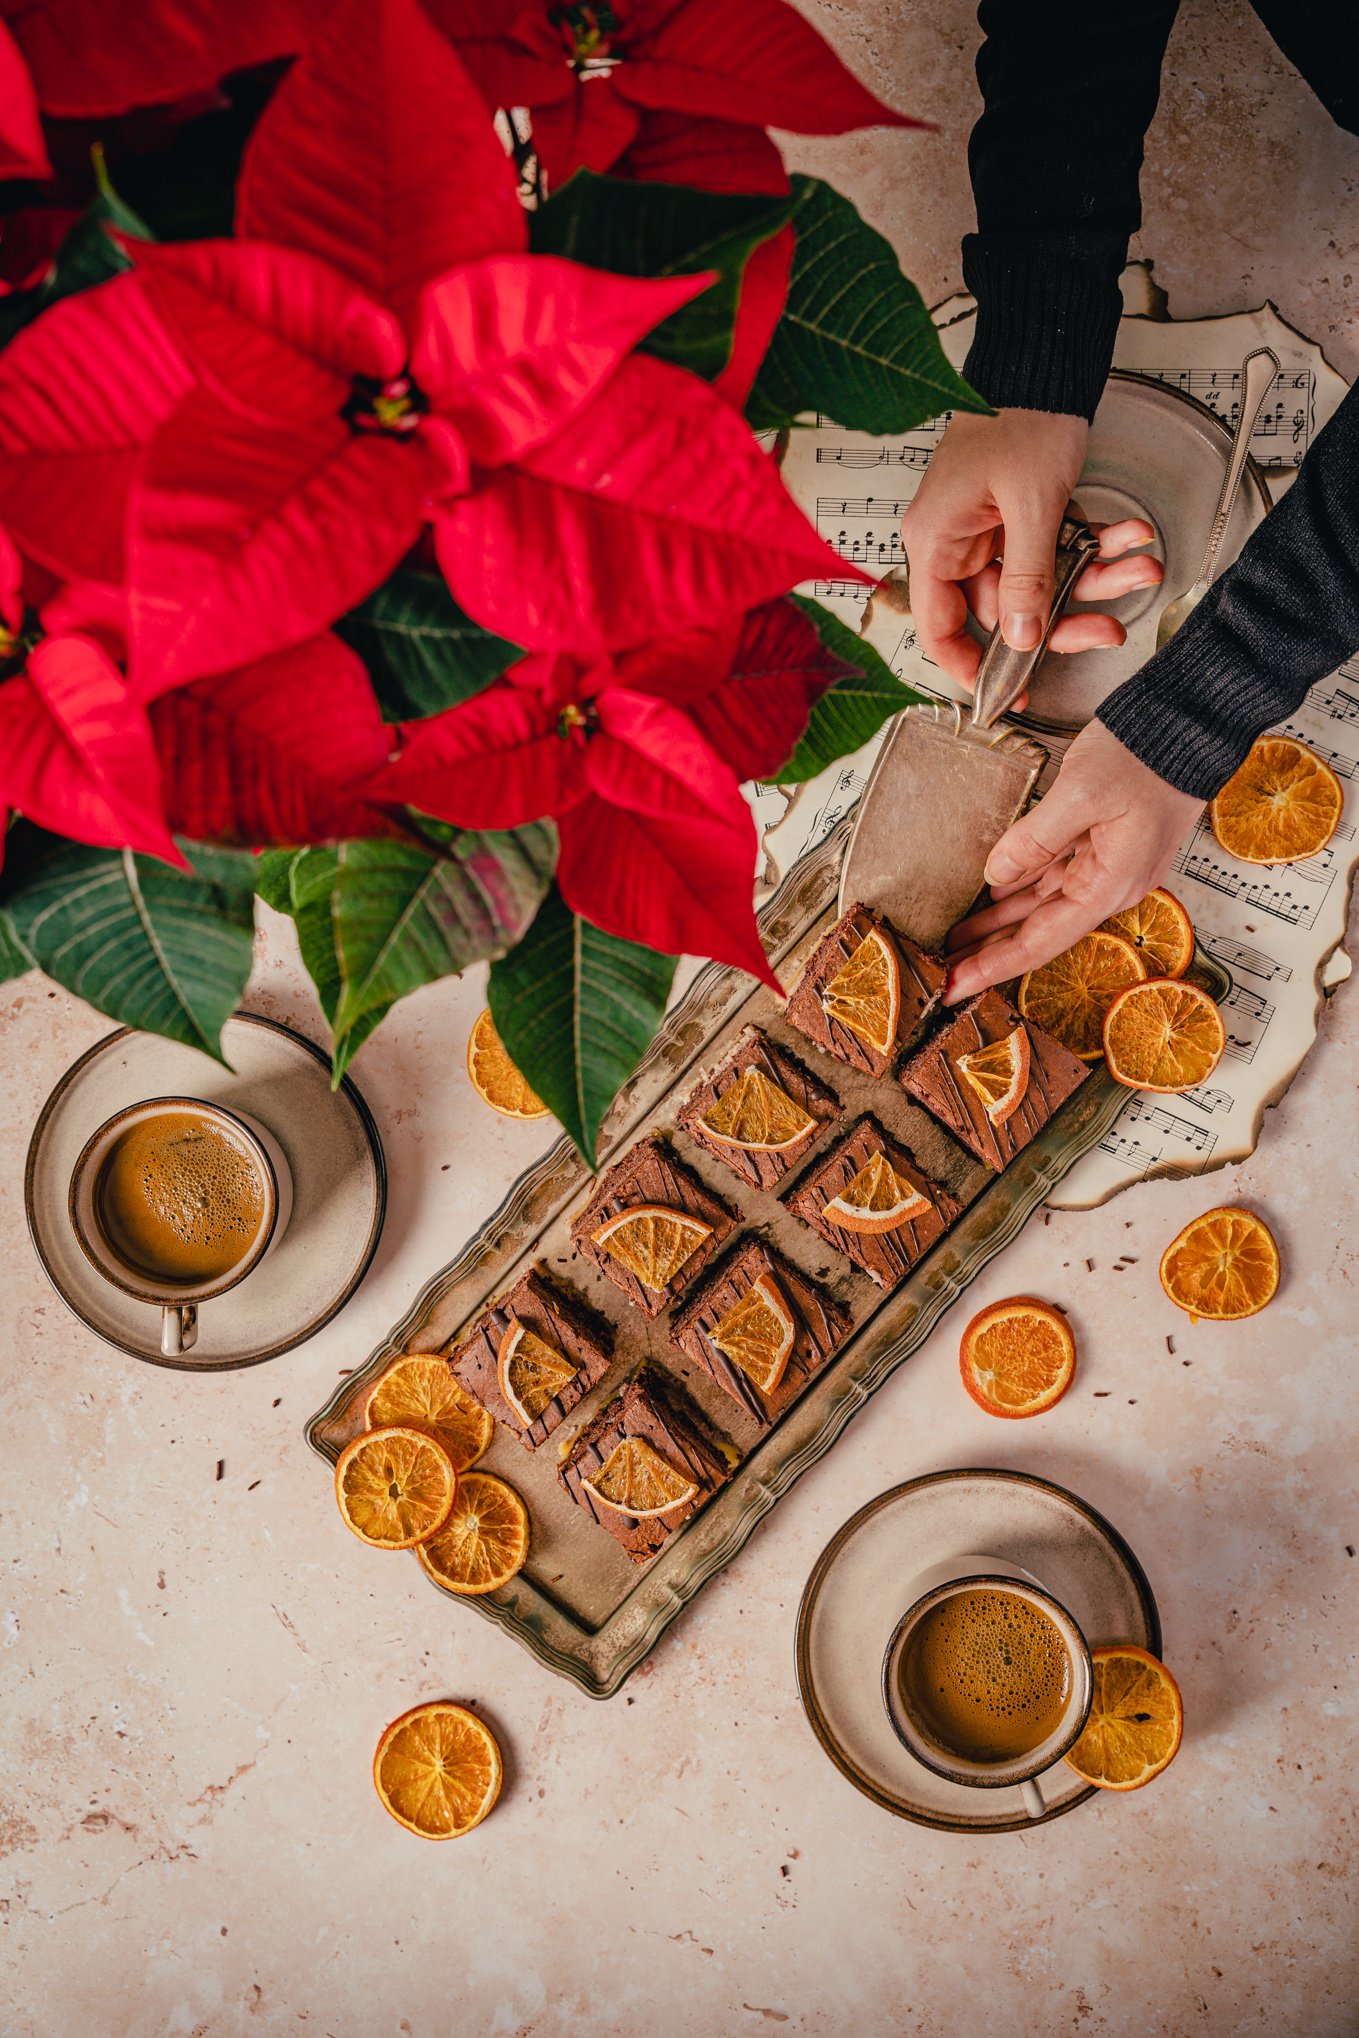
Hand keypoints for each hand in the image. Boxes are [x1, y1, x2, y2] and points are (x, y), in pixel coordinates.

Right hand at [900, 409, 1163, 685]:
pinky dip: (1096, 545)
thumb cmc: (1020, 415)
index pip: (939, 627)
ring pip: (1041, 580)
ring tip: (1139, 570)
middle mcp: (958, 540)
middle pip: (1006, 609)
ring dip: (1093, 579)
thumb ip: (1026, 577)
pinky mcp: (1023, 513)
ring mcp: (992, 528)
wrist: (1043, 360)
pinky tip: (1130, 536)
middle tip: (1104, 631)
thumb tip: (1021, 638)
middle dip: (1062, 619)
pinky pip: (1058, 548)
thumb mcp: (1030, 504)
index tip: (1005, 693)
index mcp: (937, 541)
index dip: (969, 667)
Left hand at [942, 722, 1203, 1002]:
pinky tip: (990, 897)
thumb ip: (1034, 839)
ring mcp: (1108, 865)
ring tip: (954, 939)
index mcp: (1110, 885)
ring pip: (1041, 904)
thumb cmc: (1148, 753)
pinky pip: (1052, 876)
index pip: (1039, 942)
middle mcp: (1111, 884)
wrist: (1191, 721)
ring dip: (997, 923)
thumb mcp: (1081, 792)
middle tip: (941, 971)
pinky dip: (1018, 889)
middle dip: (988, 952)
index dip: (992, 967)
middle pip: (1038, 931)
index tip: (954, 987)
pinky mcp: (1104, 843)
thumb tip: (995, 876)